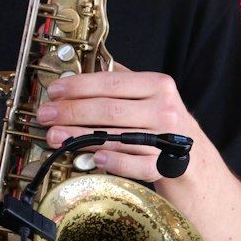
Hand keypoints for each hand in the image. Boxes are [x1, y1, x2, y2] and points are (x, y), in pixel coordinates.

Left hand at [36, 65, 195, 182]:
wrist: (195, 157)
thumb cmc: (161, 122)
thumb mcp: (149, 94)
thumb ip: (120, 82)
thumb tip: (77, 74)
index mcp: (158, 85)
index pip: (111, 83)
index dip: (79, 86)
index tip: (54, 91)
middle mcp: (164, 110)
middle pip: (109, 110)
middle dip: (71, 112)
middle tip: (45, 115)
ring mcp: (166, 139)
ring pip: (116, 136)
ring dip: (80, 137)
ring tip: (54, 136)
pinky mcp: (165, 166)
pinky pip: (135, 165)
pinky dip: (113, 161)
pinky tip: (93, 157)